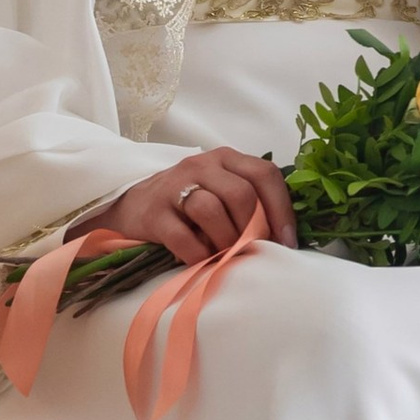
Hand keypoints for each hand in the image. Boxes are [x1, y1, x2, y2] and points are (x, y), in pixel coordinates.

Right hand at [103, 146, 296, 267]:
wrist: (132, 207)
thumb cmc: (188, 204)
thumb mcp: (220, 191)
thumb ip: (249, 202)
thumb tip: (282, 237)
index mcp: (226, 158)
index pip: (264, 174)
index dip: (281, 209)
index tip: (287, 241)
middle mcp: (201, 165)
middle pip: (240, 194)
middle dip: (252, 229)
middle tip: (251, 250)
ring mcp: (175, 186)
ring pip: (211, 210)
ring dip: (225, 241)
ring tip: (225, 254)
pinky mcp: (153, 213)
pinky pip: (183, 237)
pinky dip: (198, 255)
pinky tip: (201, 261)